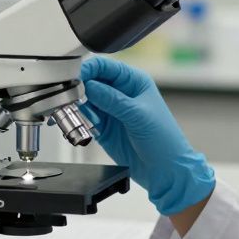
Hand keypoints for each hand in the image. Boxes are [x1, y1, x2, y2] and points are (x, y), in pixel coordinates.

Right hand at [79, 56, 214, 214]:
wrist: (165, 171)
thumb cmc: (164, 140)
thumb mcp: (137, 115)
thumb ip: (112, 99)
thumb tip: (88, 85)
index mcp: (133, 82)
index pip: (105, 67)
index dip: (89, 69)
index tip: (75, 77)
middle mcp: (120, 93)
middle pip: (91, 82)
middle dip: (80, 89)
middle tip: (73, 99)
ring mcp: (111, 110)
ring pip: (85, 100)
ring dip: (78, 107)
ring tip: (81, 117)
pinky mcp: (103, 127)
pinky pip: (85, 118)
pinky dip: (79, 121)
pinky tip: (84, 126)